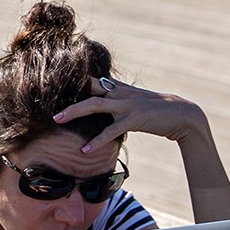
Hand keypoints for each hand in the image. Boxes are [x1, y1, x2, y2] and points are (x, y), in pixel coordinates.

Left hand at [55, 77, 229, 222]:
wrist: (182, 114)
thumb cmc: (156, 111)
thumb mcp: (134, 102)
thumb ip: (117, 101)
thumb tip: (101, 103)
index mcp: (118, 88)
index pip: (91, 80)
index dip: (73, 79)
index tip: (51, 82)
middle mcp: (119, 92)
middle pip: (88, 88)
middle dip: (67, 93)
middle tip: (48, 99)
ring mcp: (126, 104)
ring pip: (94, 104)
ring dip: (74, 111)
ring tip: (57, 120)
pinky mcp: (134, 118)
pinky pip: (110, 130)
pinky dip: (96, 140)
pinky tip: (85, 150)